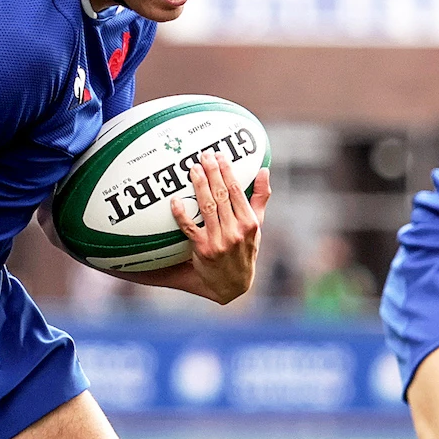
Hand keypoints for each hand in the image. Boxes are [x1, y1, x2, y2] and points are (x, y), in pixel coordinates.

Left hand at [171, 152, 270, 303]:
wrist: (232, 283)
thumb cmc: (244, 249)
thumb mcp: (256, 226)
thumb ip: (260, 198)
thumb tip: (264, 170)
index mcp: (250, 222)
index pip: (237, 191)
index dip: (227, 171)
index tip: (219, 155)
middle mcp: (235, 231)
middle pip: (221, 195)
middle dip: (212, 173)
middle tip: (203, 155)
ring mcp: (219, 241)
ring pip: (207, 207)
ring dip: (199, 186)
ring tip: (192, 169)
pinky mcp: (203, 250)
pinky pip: (189, 228)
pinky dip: (182, 213)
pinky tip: (174, 200)